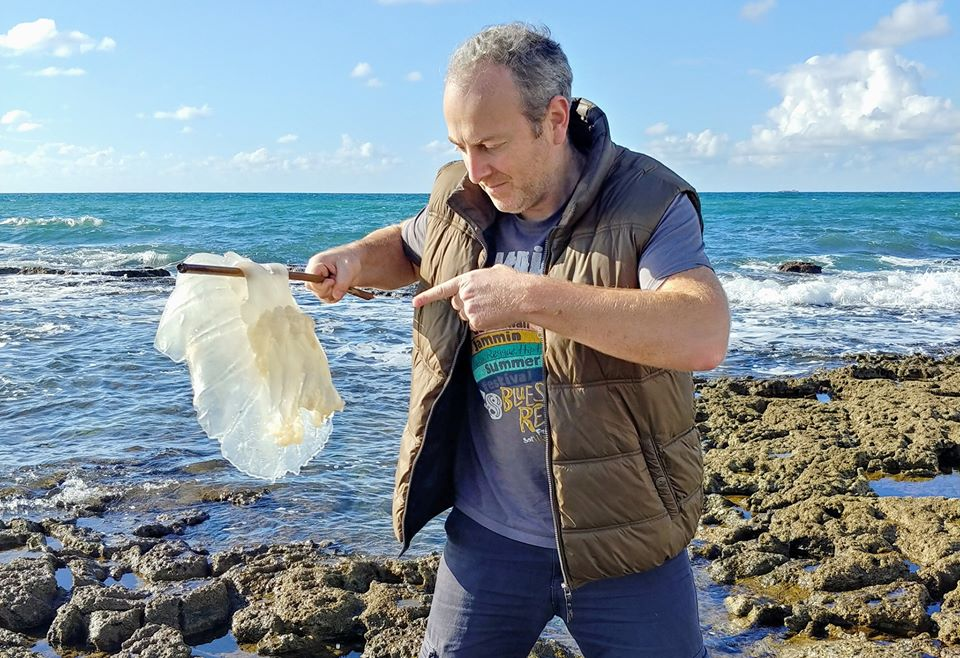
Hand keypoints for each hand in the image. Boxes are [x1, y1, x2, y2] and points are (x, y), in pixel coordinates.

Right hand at [305, 248, 359, 302]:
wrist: (355, 263)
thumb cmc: (350, 261)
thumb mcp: (347, 269)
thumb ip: (342, 283)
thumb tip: (336, 296)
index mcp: (316, 263)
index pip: (311, 278)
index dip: (322, 283)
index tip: (333, 280)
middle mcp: (314, 273)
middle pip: (314, 289)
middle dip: (329, 288)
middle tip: (338, 280)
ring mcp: (317, 282)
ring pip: (321, 295)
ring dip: (334, 292)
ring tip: (341, 281)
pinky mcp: (323, 289)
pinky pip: (327, 299)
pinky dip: (336, 296)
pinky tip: (341, 287)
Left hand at [412, 265, 530, 330]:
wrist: (523, 295)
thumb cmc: (512, 282)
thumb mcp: (493, 271)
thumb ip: (479, 278)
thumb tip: (481, 282)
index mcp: (466, 280)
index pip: (442, 290)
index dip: (427, 297)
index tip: (414, 303)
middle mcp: (463, 294)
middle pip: (457, 304)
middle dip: (467, 304)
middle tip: (486, 300)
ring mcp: (469, 308)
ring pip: (466, 315)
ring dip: (476, 313)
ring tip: (493, 306)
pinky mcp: (475, 321)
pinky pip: (475, 325)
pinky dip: (484, 323)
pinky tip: (495, 314)